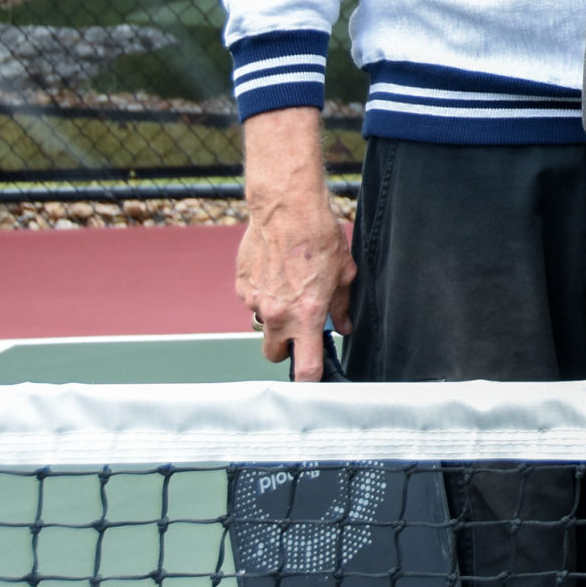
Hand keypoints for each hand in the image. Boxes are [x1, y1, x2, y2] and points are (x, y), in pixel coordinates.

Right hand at [236, 109, 353, 382]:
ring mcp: (254, 301)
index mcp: (306, 315)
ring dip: (274, 316)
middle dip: (286, 348)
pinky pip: (252, 301)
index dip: (311, 378)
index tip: (315, 377)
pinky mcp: (241, 286)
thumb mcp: (344, 273)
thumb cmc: (320, 236)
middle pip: (273, 354)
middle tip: (300, 329)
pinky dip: (263, 295)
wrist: (286, 207)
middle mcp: (276, 314)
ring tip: (289, 288)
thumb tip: (344, 325)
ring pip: (262, 324)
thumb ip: (342, 305)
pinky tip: (276, 272)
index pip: (305, 368)